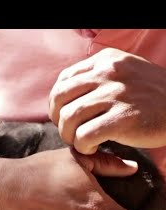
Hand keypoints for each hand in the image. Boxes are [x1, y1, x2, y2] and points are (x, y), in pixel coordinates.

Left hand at [49, 47, 165, 153]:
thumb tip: (64, 95)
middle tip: (69, 132)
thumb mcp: (125, 74)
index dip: (57, 102)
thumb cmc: (151, 97)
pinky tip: (92, 148)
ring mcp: (116, 95)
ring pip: (69, 117)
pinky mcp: (124, 119)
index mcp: (106, 60)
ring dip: (68, 135)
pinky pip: (85, 136)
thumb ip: (97, 78)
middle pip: (60, 98)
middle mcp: (108, 73)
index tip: (64, 115)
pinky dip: (82, 146)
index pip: (64, 80)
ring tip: (80, 142)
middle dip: (58, 119)